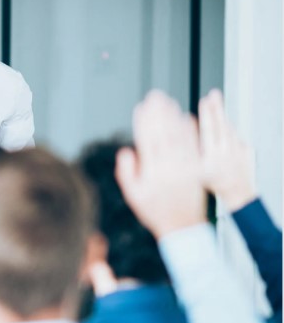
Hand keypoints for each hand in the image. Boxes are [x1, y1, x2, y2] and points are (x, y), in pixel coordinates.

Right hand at [115, 91, 205, 238]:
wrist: (182, 227)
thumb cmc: (154, 211)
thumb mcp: (133, 195)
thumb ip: (127, 173)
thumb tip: (126, 151)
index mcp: (151, 173)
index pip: (146, 141)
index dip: (143, 122)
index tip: (141, 107)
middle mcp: (169, 168)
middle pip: (163, 134)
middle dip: (159, 113)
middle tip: (156, 96)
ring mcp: (184, 168)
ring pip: (179, 137)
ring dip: (174, 118)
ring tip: (169, 102)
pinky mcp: (197, 169)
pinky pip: (194, 147)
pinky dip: (190, 131)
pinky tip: (186, 118)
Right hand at [199, 89, 255, 210]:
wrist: (238, 195)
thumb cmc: (214, 185)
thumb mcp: (196, 174)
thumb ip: (191, 153)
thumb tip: (186, 134)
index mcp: (213, 159)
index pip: (209, 132)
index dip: (206, 116)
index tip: (203, 102)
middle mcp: (227, 153)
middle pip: (221, 126)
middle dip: (216, 109)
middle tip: (213, 95)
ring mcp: (238, 151)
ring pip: (229, 130)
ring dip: (222, 115)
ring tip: (216, 102)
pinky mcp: (247, 151)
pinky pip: (236, 137)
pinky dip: (229, 129)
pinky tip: (224, 123)